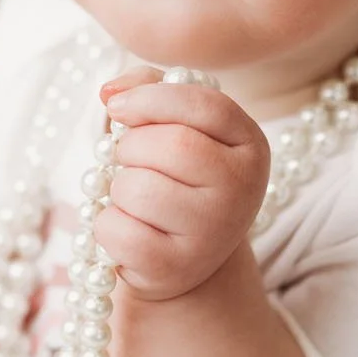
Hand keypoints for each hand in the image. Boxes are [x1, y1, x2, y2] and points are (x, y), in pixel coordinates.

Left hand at [94, 66, 269, 302]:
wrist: (183, 255)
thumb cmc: (174, 178)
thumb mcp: (175, 126)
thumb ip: (149, 89)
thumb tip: (110, 91)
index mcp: (250, 145)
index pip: (204, 104)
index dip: (151, 99)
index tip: (116, 106)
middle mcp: (243, 189)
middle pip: (170, 146)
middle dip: (130, 147)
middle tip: (130, 161)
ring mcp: (213, 232)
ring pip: (137, 188)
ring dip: (117, 188)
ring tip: (136, 199)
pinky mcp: (175, 267)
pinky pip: (117, 230)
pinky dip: (107, 225)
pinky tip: (129, 229)